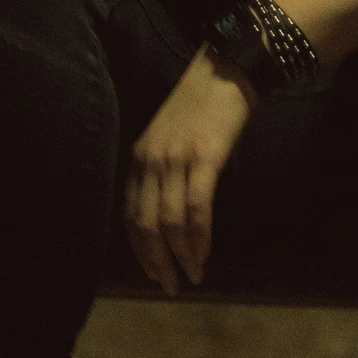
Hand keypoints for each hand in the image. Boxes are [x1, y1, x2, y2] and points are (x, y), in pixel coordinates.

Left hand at [124, 49, 255, 294]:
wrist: (227, 71)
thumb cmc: (202, 105)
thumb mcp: (169, 137)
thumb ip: (163, 170)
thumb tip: (169, 214)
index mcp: (139, 157)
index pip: (130, 214)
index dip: (140, 249)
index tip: (152, 272)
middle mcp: (151, 161)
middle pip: (145, 224)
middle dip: (156, 261)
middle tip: (169, 287)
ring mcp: (176, 160)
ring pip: (170, 222)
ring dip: (181, 256)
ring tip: (192, 277)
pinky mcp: (204, 159)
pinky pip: (197, 209)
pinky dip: (199, 238)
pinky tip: (204, 254)